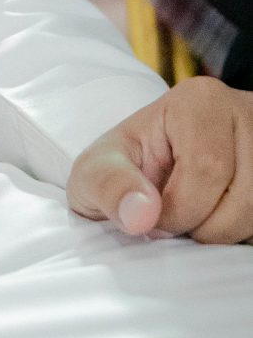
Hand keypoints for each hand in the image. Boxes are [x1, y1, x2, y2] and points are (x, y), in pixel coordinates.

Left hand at [67, 76, 252, 244]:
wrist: (155, 167)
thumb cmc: (128, 167)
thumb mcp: (99, 169)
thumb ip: (109, 186)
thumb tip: (140, 216)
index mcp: (201, 102)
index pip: (207, 169)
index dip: (179, 211)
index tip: (154, 217)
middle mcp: (246, 114)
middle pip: (244, 199)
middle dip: (205, 228)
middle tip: (179, 220)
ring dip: (227, 235)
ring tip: (199, 217)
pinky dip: (243, 234)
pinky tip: (220, 218)